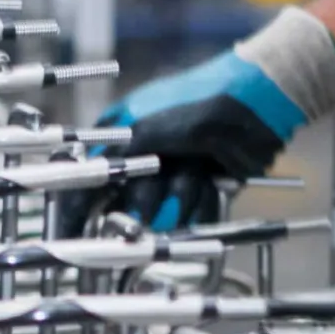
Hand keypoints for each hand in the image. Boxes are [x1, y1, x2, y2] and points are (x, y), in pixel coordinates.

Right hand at [51, 48, 306, 235]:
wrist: (263, 101)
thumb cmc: (202, 102)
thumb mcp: (151, 126)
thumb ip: (117, 156)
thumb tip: (87, 179)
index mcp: (126, 129)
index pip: (92, 169)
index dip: (81, 202)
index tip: (71, 232)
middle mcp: (148, 151)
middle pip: (128, 196)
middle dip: (140, 205)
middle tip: (143, 215)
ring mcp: (177, 168)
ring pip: (163, 206)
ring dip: (180, 197)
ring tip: (198, 175)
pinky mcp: (204, 183)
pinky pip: (193, 209)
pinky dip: (203, 202)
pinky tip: (215, 181)